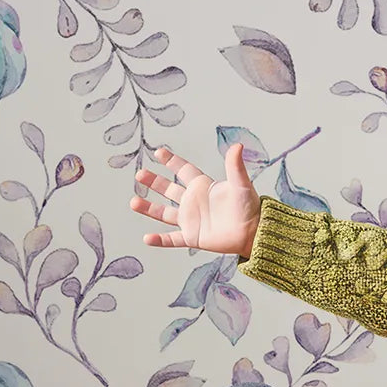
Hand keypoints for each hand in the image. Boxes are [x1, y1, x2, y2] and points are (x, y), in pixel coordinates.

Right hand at [130, 144, 260, 257]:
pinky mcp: (193, 237)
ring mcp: (191, 220)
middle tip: (139, 174)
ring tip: (132, 202)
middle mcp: (194, 201)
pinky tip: (146, 238)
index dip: (172, 161)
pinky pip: (172, 239)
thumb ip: (235, 167)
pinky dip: (159, 240)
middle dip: (154, 182)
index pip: (184, 170)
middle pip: (169, 189)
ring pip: (164, 213)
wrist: (254, 232)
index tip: (158, 151)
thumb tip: (237, 145)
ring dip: (149, 208)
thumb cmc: (250, 206)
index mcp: (204, 186)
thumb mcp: (241, 184)